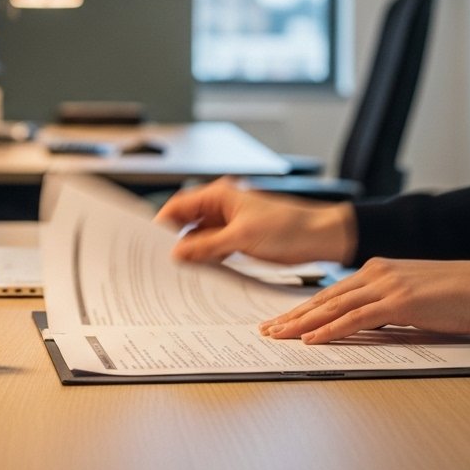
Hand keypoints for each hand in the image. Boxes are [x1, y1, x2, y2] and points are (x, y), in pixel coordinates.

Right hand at [155, 177, 356, 265]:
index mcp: (219, 195)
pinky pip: (215, 248)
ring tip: (179, 272)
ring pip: (200, 238)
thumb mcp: (241, 238)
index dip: (161, 224)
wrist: (322, 237)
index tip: (147, 244)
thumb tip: (178, 253)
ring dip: (193, 253)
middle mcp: (222, 206)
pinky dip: (208, 259)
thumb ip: (206, 245)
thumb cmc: (289, 228)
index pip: (178, 206)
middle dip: (174, 242)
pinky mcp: (240, 239)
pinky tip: (202, 274)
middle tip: (160, 263)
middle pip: (186, 223)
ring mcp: (231, 223)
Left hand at [259, 258, 469, 343]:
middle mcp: (376, 273)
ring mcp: (386, 285)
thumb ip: (384, 306)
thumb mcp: (411, 298)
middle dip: (292, 315)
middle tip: (267, 329)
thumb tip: (363, 325)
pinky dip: (331, 329)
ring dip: (302, 323)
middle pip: (325, 298)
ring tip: (278, 335)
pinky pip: (357, 319)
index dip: (303, 308)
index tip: (281, 320)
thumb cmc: (454, 296)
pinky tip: (312, 339)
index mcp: (377, 270)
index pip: (331, 293)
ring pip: (333, 307)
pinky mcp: (399, 302)